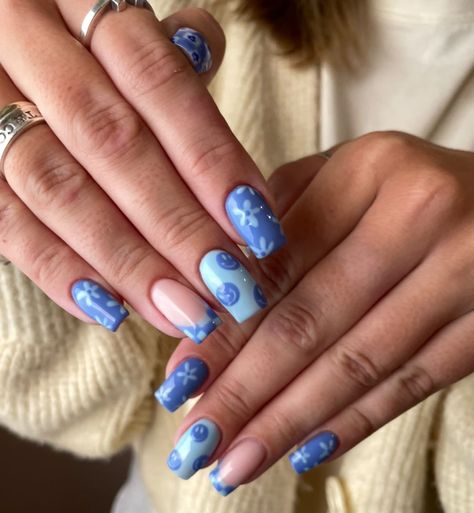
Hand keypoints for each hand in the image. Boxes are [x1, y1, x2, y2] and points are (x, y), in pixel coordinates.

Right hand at [0, 2, 282, 336]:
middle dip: (176, 223)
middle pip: (110, 142)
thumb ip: (160, 50)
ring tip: (182, 311)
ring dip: (126, 260)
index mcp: (74, 0)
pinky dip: (58, 270)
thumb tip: (206, 53)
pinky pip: (3, 223)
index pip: (156, 80)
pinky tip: (111, 310)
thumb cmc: (72, 45)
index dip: (210, 159)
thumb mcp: (113, 25)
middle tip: (228, 286)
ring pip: (55, 188)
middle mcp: (21, 42)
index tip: (258, 227)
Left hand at [159, 132, 473, 491]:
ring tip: (233, 467)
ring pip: (358, 365)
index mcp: (370, 170)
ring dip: (288, 424)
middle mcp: (421, 216)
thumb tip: (206, 304)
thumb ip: (281, 225)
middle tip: (193, 444)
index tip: (179, 384)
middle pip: (310, 322)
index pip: (275, 268)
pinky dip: (354, 423)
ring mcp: (465, 274)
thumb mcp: (349, 179)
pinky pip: (412, 385)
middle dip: (243, 393)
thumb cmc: (413, 193)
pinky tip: (305, 454)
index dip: (223, 332)